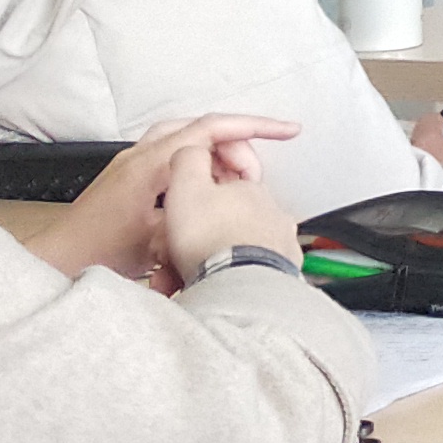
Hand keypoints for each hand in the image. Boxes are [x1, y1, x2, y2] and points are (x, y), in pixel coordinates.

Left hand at [22, 115, 296, 287]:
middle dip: (238, 142)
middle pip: (202, 127)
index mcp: (151, 164)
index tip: (287, 131)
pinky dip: (198, 161)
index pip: (212, 129)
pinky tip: (207, 187)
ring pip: (186, 136)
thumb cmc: (101, 254)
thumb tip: (236, 201)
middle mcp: (140, 154)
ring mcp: (131, 161)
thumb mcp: (160, 238)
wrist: (59, 261)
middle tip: (255, 175)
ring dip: (216, 151)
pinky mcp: (127, 174)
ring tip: (236, 178)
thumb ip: (198, 210)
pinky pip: (172, 151)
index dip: (255, 128)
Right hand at [160, 170, 306, 290]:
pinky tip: (199, 292)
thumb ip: (188, 160)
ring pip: (225, 253)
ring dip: (195, 266)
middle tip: (165, 259)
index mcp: (250, 191)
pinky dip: (218, 283)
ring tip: (173, 281)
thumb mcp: (187, 186)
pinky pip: (240, 276)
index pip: (215, 191)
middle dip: (186, 243)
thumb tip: (192, 151)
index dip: (185, 208)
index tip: (167, 227)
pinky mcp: (277, 276)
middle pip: (217, 226)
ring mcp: (277, 247)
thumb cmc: (212, 239)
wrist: (239, 287)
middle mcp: (270, 216)